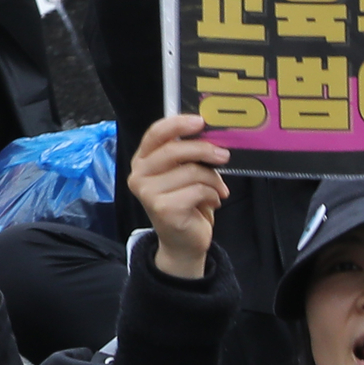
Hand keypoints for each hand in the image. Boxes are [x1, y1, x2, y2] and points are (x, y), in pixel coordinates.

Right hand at [129, 112, 230, 276]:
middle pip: (175, 150)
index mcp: (142, 161)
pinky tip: (212, 202)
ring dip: (214, 181)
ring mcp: (148, 193)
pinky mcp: (163, 208)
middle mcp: (139, 175)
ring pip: (192, 172)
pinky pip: (198, 191)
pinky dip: (213, 195)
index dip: (178, 125)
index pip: (155, 134)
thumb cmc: (186, 204)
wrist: (183, 243)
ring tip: (218, 191)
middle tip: (224, 155)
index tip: (200, 121)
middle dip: (205, 150)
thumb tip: (210, 137)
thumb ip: (187, 157)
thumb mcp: (183, 175)